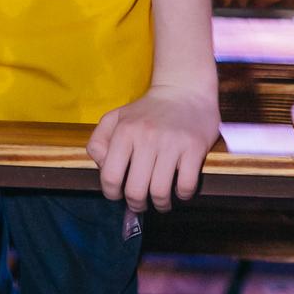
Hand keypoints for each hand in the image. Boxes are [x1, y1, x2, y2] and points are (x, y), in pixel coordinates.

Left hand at [88, 85, 219, 212]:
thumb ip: (99, 141)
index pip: (110, 176)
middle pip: (136, 190)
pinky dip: (182, 195)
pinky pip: (186, 185)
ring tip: (160, 202)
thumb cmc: (147, 109)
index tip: (118, 195)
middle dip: (136, 204)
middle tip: (140, 203)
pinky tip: (179, 189)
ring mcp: (172, 143)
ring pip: (160, 192)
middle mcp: (147, 137)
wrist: (185, 88)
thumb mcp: (115, 118)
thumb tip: (102, 168)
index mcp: (125, 131)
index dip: (112, 193)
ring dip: (160, 205)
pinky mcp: (194, 148)